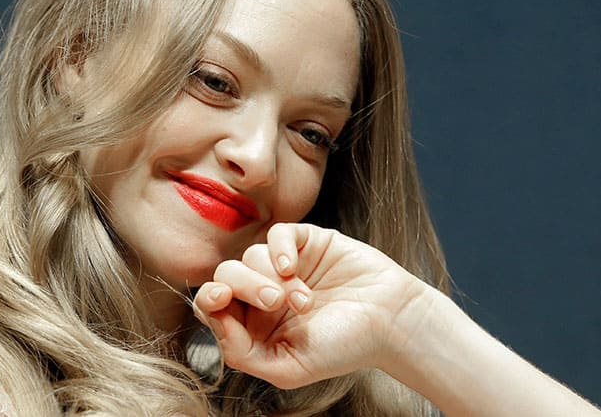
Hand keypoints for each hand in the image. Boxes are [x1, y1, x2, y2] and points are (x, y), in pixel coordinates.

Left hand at [192, 223, 428, 388]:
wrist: (390, 322)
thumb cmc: (343, 348)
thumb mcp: (287, 367)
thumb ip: (242, 354)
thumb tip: (215, 321)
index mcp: (253, 324)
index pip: (213, 305)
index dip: (210, 298)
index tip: (221, 298)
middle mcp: (263, 292)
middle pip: (226, 274)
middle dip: (245, 287)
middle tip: (276, 303)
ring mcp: (283, 265)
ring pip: (250, 254)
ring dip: (274, 278)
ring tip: (306, 301)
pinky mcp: (305, 241)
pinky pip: (276, 233)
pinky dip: (279, 248)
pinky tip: (294, 267)